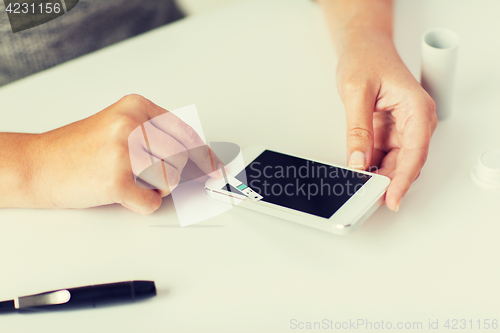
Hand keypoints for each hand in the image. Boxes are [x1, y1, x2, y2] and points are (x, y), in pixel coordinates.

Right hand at [32, 94, 221, 213]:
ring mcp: (125, 151)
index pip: (186, 133)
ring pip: (171, 180)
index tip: (216, 169)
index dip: (205, 155)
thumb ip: (155, 136)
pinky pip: (152, 202)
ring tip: (130, 181)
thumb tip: (197, 159)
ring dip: (155, 189)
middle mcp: (133, 124)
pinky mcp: (116, 179)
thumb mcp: (119, 127)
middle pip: (182, 158)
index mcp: (136, 107)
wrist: (37, 164)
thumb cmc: (78, 149)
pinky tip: (124, 193)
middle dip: (176, 175)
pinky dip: (143, 204)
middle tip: (156, 179)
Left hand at [336, 32, 436, 210]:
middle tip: (369, 199)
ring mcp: (402, 128)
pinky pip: (383, 156)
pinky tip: (359, 176)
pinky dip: (372, 167)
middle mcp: (414, 120)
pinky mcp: (388, 132)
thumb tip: (358, 160)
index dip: (404, 178)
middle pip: (407, 161)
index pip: (415, 151)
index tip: (392, 198)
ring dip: (380, 177)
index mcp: (416, 108)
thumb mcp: (356, 92)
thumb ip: (358, 128)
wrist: (363, 47)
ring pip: (396, 162)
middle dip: (390, 182)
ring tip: (361, 190)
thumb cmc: (366, 59)